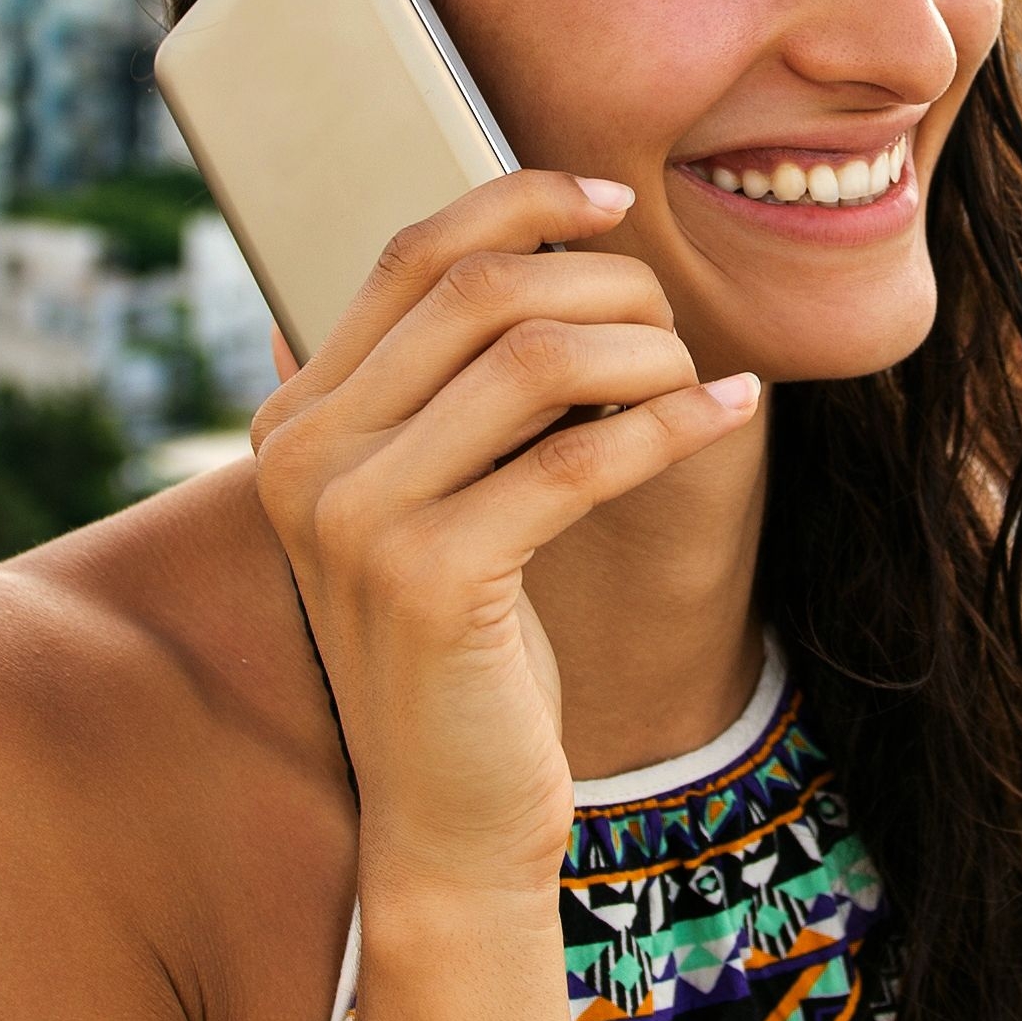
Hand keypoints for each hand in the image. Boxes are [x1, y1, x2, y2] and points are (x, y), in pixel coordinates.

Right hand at [243, 170, 756, 908]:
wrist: (447, 817)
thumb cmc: (466, 651)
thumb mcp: (437, 502)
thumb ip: (454, 391)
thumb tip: (551, 247)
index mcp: (293, 421)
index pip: (406, 256)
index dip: (517, 204)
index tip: (612, 203)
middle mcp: (303, 458)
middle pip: (477, 292)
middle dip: (601, 284)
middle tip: (675, 322)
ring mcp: (354, 518)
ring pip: (532, 361)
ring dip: (644, 352)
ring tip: (698, 379)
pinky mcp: (429, 580)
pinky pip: (579, 458)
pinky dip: (670, 423)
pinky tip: (728, 412)